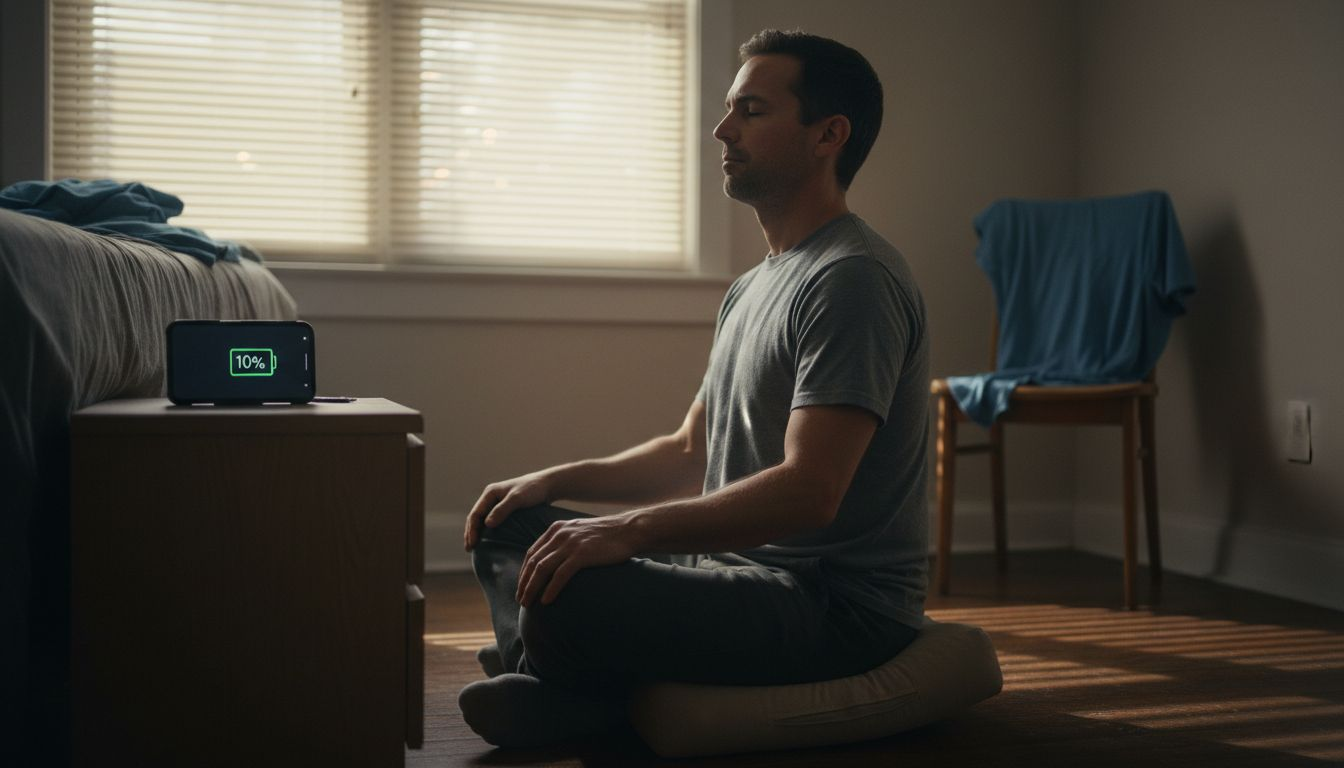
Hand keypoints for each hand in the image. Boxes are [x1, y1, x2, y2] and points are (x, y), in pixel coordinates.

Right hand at [464, 471, 554, 550]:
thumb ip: (502, 510)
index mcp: (490, 493)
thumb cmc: (533, 490)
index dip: (472, 530)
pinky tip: (487, 541)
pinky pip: (491, 521)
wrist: (547, 485)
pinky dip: (486, 531)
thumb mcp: (517, 499)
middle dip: (471, 533)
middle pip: (476, 517)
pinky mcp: (505, 508)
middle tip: (468, 549)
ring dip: (477, 532)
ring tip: (473, 547)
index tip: (472, 544)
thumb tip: (486, 524)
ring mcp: (497, 503)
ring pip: (482, 519)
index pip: (476, 514)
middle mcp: (491, 497)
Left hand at [516, 515, 640, 606]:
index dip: (524, 572)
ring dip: (532, 588)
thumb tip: (555, 561)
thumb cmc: (608, 535)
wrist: (630, 530)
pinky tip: (546, 601)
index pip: (532, 553)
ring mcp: (570, 544)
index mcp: (556, 529)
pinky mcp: (582, 554)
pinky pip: (560, 575)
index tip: (522, 587)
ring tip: (527, 603)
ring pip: (542, 569)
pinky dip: (551, 589)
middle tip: (520, 600)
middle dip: (524, 583)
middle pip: (533, 562)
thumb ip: (565, 542)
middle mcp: (560, 535)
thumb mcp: (580, 532)